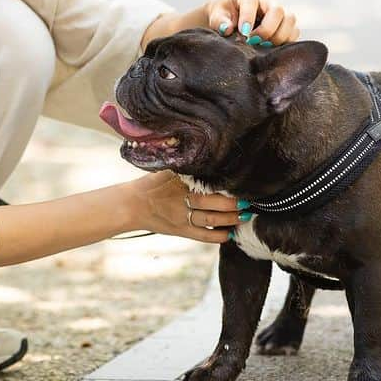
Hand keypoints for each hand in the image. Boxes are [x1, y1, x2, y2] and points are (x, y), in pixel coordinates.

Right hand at [126, 171, 244, 242]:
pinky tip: (230, 234)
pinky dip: (217, 236)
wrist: (131, 206)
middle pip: (211, 201)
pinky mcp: (180, 231)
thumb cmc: (150, 185)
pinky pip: (202, 236)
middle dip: (232, 202)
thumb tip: (189, 144)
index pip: (203, 181)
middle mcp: (180, 199)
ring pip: (210, 219)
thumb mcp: (162, 170)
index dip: (222, 183)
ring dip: (230, 219)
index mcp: (178, 182)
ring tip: (245, 216)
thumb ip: (180, 163)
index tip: (238, 181)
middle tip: (249, 201)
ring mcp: (181, 217)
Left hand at [206, 0, 299, 46]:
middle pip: (278, 11)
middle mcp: (267, 1)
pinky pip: (294, 33)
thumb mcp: (216, 14)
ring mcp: (279, 12)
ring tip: (262, 46)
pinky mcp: (286, 25)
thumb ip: (220, 21)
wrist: (230, 18)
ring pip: (290, 21)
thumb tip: (227, 29)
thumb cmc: (224, 15)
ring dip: (278, 37)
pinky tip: (270, 48)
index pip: (251, 2)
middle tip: (253, 41)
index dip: (248, 17)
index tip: (243, 33)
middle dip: (267, 30)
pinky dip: (285, 42)